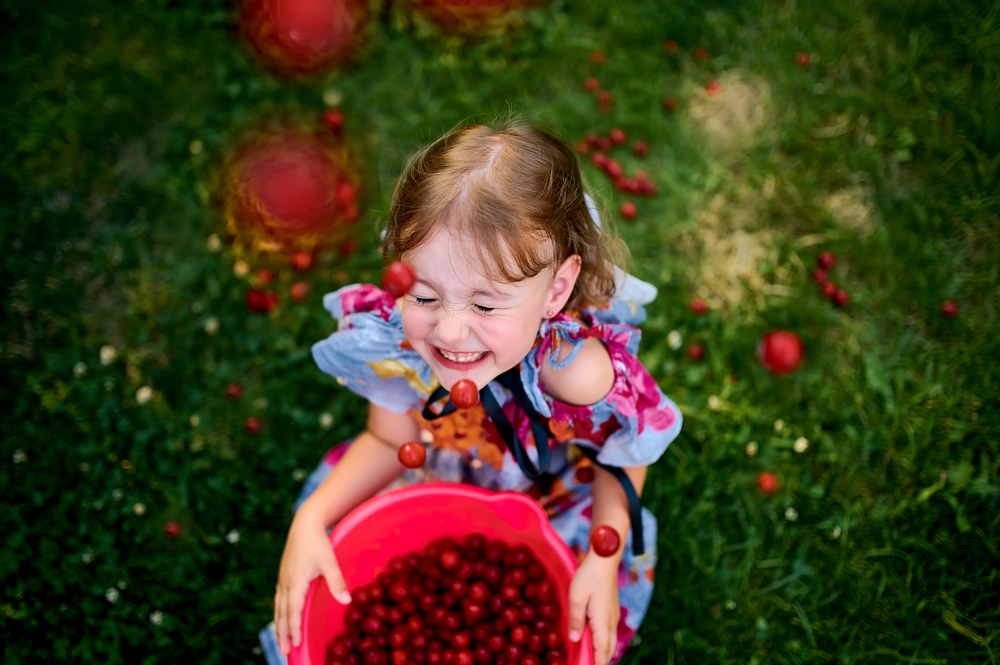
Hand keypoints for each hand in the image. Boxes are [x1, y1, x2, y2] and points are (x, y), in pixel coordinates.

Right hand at [274, 511, 350, 654]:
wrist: (304, 523)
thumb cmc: (317, 542)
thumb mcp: (329, 561)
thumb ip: (337, 581)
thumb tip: (346, 601)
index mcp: (295, 582)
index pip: (293, 611)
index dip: (294, 629)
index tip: (295, 645)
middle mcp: (285, 583)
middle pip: (282, 613)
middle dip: (283, 634)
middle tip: (284, 653)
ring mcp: (283, 579)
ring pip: (278, 608)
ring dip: (279, 626)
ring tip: (280, 642)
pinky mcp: (284, 575)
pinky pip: (279, 600)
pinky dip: (279, 613)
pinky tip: (281, 618)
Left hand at [568, 553, 620, 664]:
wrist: (604, 560)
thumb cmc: (589, 576)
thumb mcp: (576, 597)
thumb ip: (576, 620)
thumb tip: (575, 639)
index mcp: (602, 622)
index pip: (602, 651)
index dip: (596, 663)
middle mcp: (611, 622)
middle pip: (609, 649)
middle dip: (600, 660)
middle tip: (587, 663)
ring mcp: (613, 616)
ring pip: (611, 641)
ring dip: (602, 652)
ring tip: (591, 658)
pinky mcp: (612, 610)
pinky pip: (610, 633)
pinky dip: (604, 643)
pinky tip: (594, 641)